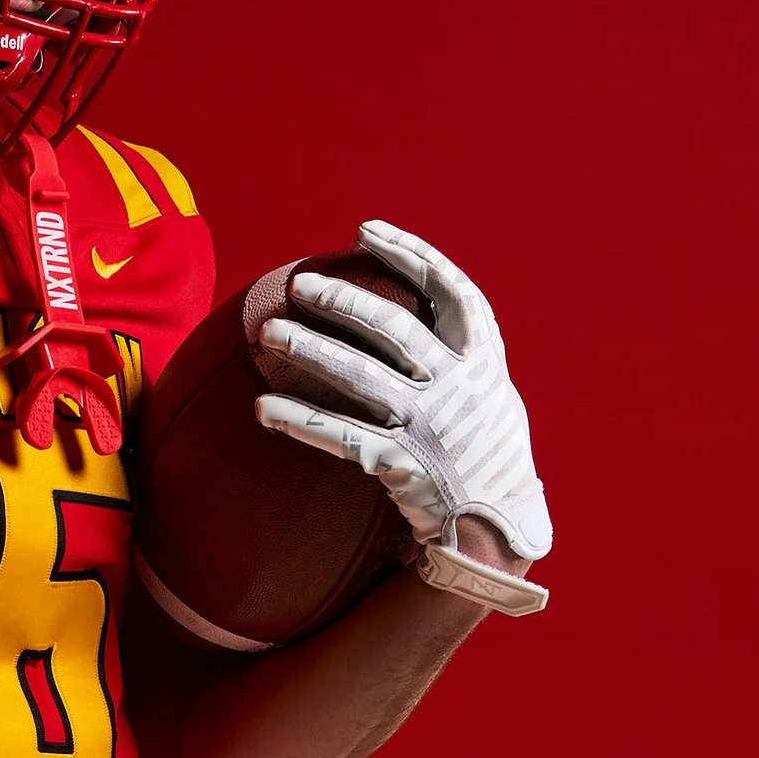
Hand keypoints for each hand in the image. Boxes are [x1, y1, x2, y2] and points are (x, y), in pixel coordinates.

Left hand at [251, 220, 552, 561]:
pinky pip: (339, 436)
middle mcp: (458, 387)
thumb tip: (416, 292)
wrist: (496, 526)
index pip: (450, 289)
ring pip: (360, 376)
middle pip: (395, 327)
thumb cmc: (484, 450)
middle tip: (300, 284)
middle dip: (344, 300)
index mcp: (485, 361)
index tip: (367, 231)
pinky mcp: (401, 465)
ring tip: (267, 332)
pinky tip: (262, 407)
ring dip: (310, 349)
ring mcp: (429, 426)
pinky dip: (298, 419)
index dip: (409, 253)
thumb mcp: (490, 390)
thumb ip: (458, 349)